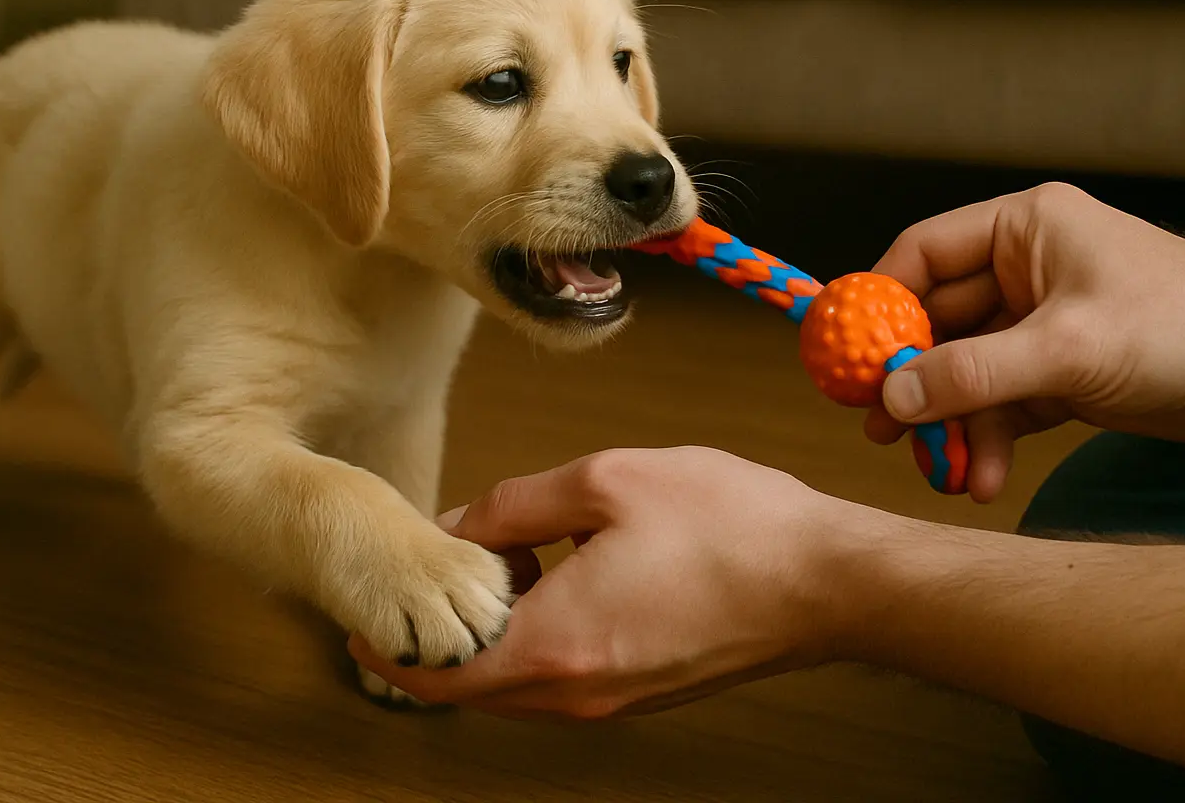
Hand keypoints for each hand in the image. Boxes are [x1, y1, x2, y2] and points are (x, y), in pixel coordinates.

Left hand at [350, 447, 857, 718]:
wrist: (826, 581)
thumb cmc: (729, 526)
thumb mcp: (606, 483)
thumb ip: (515, 506)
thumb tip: (460, 526)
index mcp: (555, 645)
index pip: (437, 674)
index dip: (388, 647)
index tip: (358, 616)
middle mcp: (576, 692)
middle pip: (471, 686)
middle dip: (436, 637)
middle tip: (424, 574)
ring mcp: (613, 700)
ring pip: (516, 683)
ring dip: (489, 635)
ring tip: (494, 564)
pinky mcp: (642, 691)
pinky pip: (560, 677)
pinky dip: (533, 638)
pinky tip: (554, 575)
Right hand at [865, 182, 1184, 501]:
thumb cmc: (1183, 320)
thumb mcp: (1067, 347)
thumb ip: (974, 373)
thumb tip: (894, 396)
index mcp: (1020, 231)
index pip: (922, 254)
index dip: (879, 302)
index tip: (845, 353)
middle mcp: (1022, 273)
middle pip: (937, 324)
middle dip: (910, 380)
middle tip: (875, 425)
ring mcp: (1039, 326)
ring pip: (966, 374)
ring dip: (950, 423)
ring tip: (933, 468)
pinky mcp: (1060, 374)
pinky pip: (1002, 406)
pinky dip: (987, 440)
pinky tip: (980, 477)